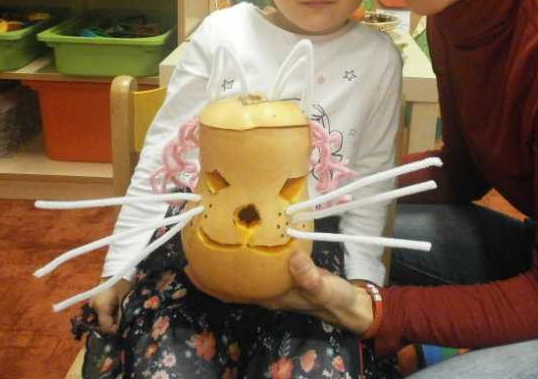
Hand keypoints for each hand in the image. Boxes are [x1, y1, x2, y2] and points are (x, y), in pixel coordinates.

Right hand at [89, 278, 132, 332]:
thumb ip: (123, 315)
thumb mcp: (126, 299)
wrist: (119, 265)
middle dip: (117, 323)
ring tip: (126, 312)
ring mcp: (95, 302)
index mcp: (100, 307)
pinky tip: (121, 307)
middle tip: (128, 319)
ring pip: (105, 316)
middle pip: (105, 322)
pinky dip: (113, 311)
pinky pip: (105, 310)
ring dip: (115, 317)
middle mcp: (94, 306)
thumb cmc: (124, 281)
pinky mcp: (99, 298)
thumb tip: (124, 329)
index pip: (106, 327)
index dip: (117, 330)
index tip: (127, 327)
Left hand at [188, 251, 374, 335]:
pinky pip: (258, 263)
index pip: (231, 293)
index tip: (190, 268)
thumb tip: (292, 258)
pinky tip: (247, 235)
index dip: (209, 285)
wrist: (347, 303)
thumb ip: (310, 277)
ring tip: (212, 237)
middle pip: (231, 284)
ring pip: (243, 273)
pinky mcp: (285, 271)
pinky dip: (248, 251)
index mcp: (269, 296)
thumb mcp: (324, 288)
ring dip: (226, 260)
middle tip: (191, 248)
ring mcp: (274, 281)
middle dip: (210, 270)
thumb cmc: (333, 298)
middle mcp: (267, 289)